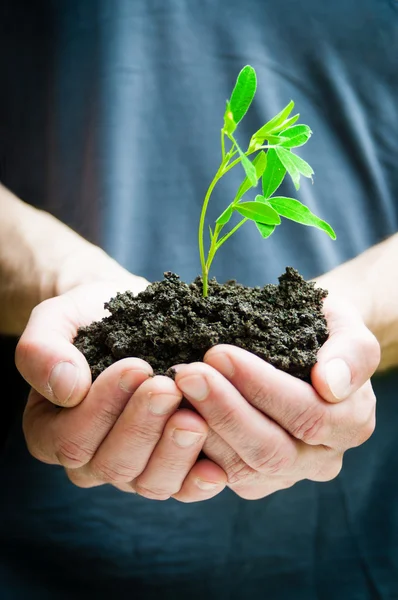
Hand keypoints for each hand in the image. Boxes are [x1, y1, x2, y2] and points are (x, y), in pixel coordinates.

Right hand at [16, 282, 226, 501]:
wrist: (133, 314)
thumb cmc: (91, 318)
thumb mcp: (57, 320)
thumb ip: (42, 350)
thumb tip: (67, 388)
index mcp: (51, 430)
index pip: (71, 439)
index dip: (102, 410)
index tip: (136, 366)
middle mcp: (90, 459)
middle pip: (112, 465)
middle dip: (142, 426)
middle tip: (168, 386)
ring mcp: (133, 468)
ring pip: (149, 483)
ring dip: (174, 452)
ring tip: (195, 417)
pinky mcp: (171, 467)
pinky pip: (183, 489)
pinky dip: (199, 482)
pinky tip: (216, 466)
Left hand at [173, 295, 379, 499]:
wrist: (304, 342)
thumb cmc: (323, 328)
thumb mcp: (345, 326)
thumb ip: (351, 353)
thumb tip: (330, 384)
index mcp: (351, 423)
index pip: (310, 415)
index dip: (263, 388)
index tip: (220, 353)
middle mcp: (320, 459)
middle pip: (272, 451)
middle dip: (224, 411)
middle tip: (188, 373)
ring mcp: (284, 474)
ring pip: (241, 470)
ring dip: (203, 428)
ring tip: (176, 387)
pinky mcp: (251, 479)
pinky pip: (218, 476)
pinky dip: (191, 447)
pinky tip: (171, 412)